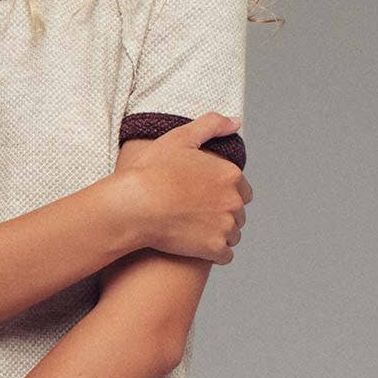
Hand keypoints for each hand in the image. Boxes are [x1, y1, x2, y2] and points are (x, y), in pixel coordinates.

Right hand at [115, 116, 252, 261]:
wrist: (135, 206)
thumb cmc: (152, 171)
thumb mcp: (180, 138)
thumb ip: (212, 125)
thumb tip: (236, 121)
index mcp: (230, 174)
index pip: (242, 190)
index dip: (222, 194)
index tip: (202, 198)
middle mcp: (234, 200)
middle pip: (238, 214)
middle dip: (222, 215)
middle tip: (195, 215)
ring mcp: (226, 226)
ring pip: (233, 235)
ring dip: (218, 235)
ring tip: (193, 231)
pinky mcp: (215, 248)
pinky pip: (225, 256)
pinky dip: (214, 254)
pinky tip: (195, 247)